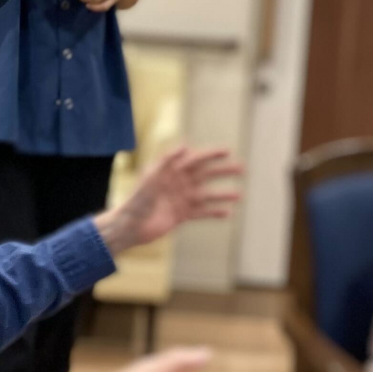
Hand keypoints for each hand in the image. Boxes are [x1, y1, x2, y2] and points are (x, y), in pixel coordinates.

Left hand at [94, 146, 242, 253]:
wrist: (130, 226)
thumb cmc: (137, 199)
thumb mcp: (151, 177)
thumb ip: (168, 161)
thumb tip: (186, 145)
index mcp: (172, 171)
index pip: (195, 159)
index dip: (211, 154)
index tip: (228, 151)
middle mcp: (179, 183)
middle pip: (206, 174)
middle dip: (224, 171)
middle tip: (242, 168)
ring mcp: (182, 199)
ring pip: (207, 195)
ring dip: (223, 194)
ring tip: (239, 194)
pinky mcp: (182, 215)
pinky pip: (202, 212)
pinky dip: (214, 212)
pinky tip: (228, 213)